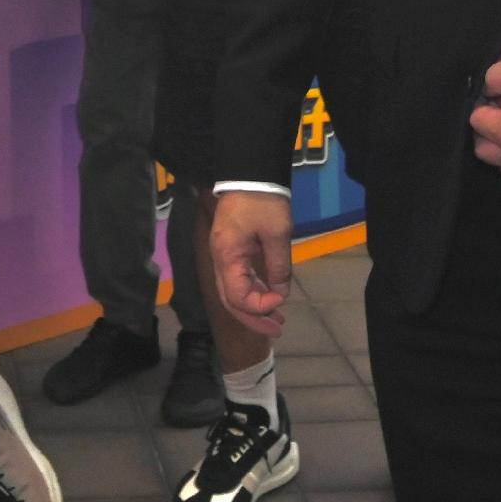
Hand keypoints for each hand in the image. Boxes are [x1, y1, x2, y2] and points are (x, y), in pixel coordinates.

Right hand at [211, 188, 293, 338]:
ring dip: (253, 308)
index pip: (237, 296)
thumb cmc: (263, 201)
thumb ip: (279, 267)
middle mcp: (219, 260)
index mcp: (227, 257)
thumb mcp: (277, 233)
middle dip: (253, 318)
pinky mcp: (230, 250)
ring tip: (276, 320)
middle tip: (277, 330)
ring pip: (232, 292)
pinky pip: (237, 279)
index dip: (259, 306)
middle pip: (230, 300)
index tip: (281, 301)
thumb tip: (281, 294)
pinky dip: (252, 292)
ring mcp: (223, 255)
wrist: (250, 171)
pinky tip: (269, 298)